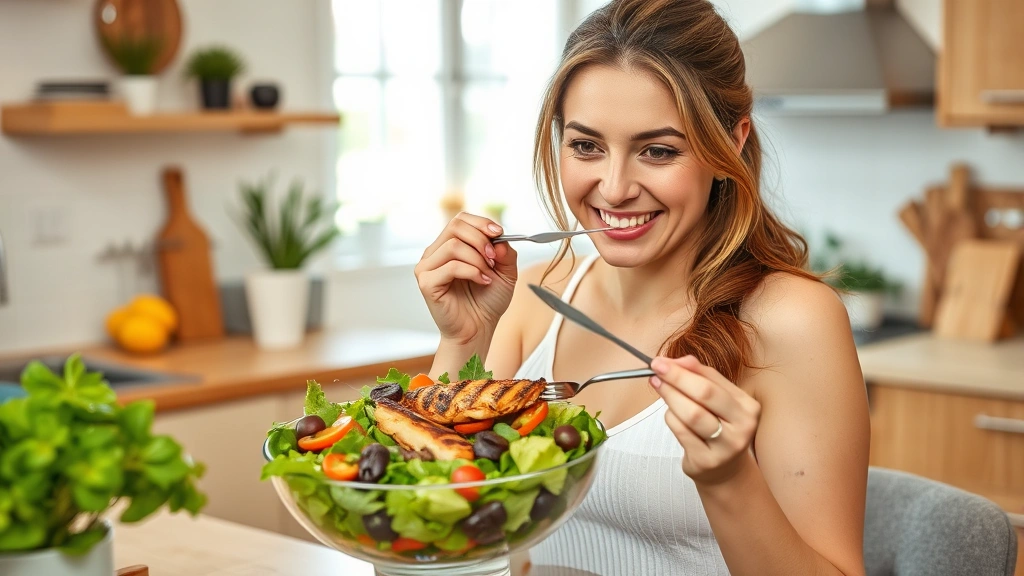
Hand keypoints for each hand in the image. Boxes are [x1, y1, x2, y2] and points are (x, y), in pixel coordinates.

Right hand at [415, 212, 517, 344]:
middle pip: (455, 226)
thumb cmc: (487, 301)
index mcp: (449, 246)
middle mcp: (435, 253)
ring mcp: (427, 267)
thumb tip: (499, 238)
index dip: (481, 223)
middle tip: (494, 258)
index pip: (460, 220)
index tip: (499, 233)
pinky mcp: (427, 283)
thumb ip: (505, 251)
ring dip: (478, 259)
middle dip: (480, 240)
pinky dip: (472, 272)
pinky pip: (450, 267)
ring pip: (453, 246)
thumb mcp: (505, 272)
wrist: (478, 329)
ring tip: (488, 275)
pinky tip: (483, 281)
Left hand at [649, 355, 760, 485]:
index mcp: (748, 406)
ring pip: (691, 414)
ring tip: (659, 386)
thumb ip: (703, 376)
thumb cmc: (719, 428)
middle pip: (705, 394)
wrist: (725, 470)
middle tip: (656, 369)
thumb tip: (680, 360)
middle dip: (676, 378)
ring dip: (670, 397)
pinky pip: (681, 432)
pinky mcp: (707, 461)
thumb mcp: (718, 400)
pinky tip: (670, 413)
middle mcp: (742, 426)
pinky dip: (671, 418)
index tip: (661, 361)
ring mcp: (726, 446)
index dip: (683, 369)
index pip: (712, 380)